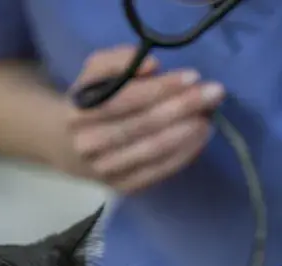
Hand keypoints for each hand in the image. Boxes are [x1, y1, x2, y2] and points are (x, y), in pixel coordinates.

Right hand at [59, 46, 224, 193]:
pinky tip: (200, 139)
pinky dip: (183, 155)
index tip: (193, 76)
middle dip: (184, 107)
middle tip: (215, 93)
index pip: (126, 98)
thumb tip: (153, 66)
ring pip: (153, 150)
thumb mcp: (93, 74)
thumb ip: (118, 61)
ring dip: (187, 133)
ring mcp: (105, 171)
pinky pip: (157, 172)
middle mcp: (89, 145)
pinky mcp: (122, 188)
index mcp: (79, 112)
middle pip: (144, 124)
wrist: (66, 147)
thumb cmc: (89, 104)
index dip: (162, 87)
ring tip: (210, 116)